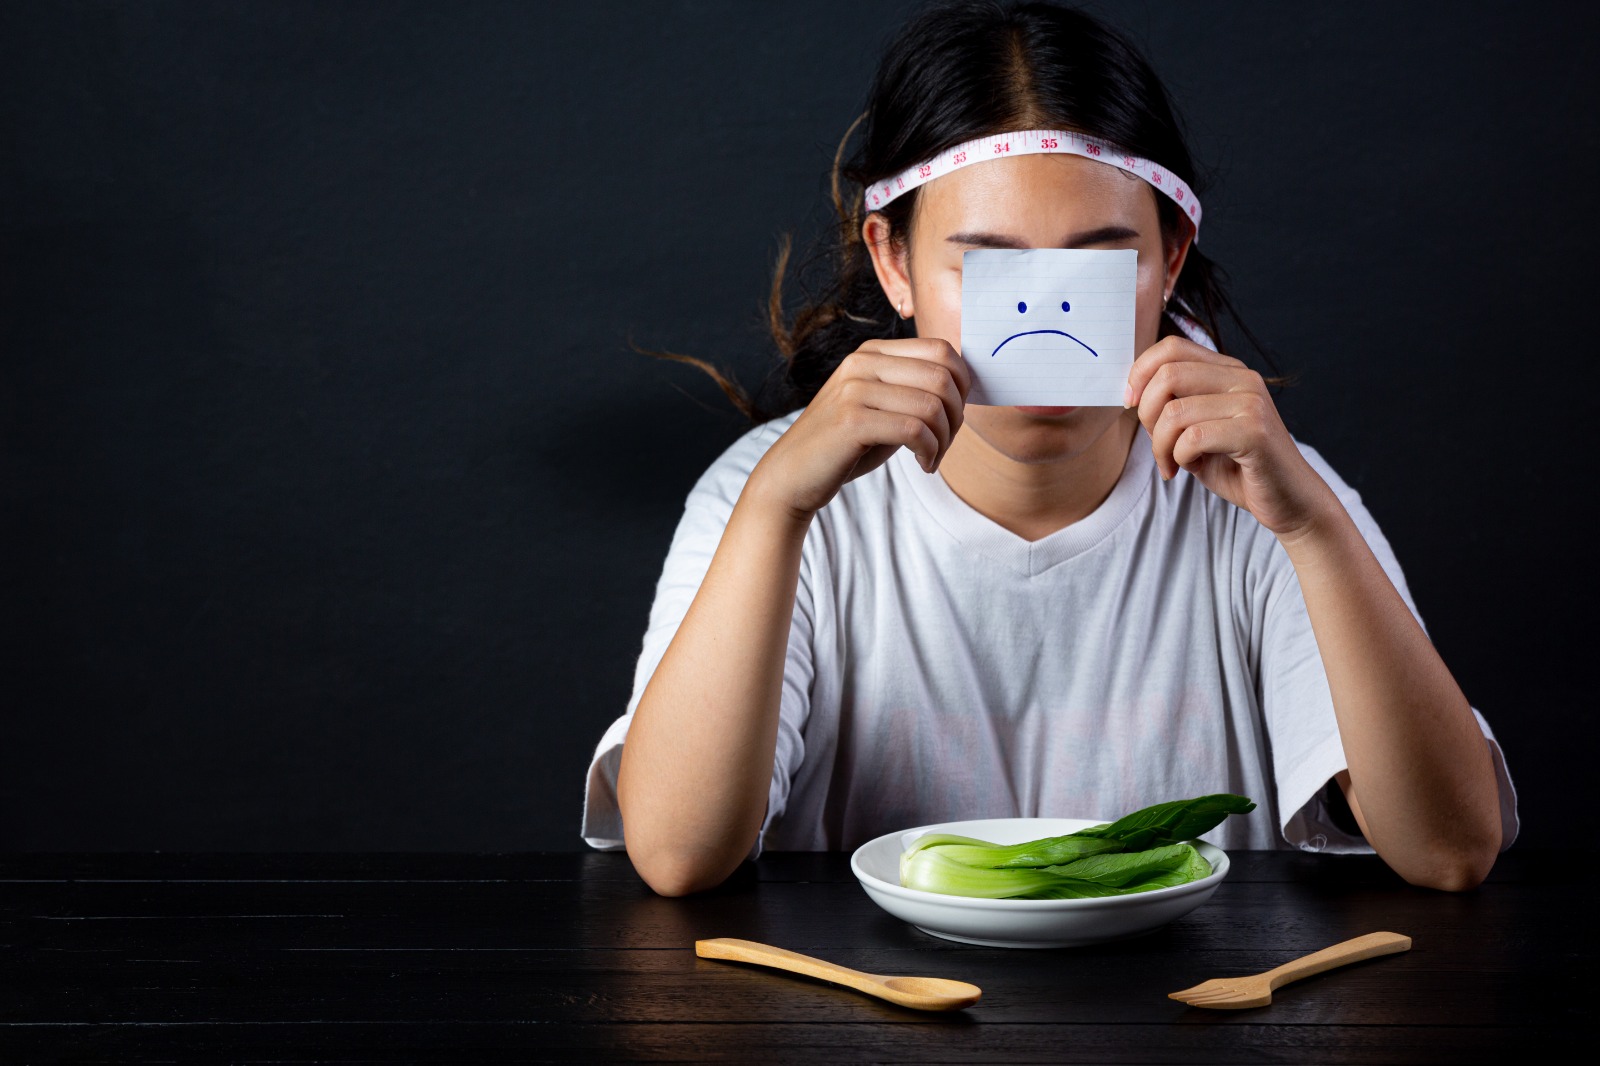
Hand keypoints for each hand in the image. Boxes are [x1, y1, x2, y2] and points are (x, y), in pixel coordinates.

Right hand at [750, 338, 970, 518]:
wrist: (792, 475)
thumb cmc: (845, 445)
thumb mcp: (882, 407)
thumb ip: (914, 390)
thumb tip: (965, 386)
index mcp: (872, 352)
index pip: (942, 350)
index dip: (963, 386)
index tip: (954, 419)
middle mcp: (863, 363)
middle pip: (943, 376)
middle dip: (957, 416)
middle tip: (946, 444)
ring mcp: (854, 389)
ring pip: (932, 404)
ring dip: (944, 439)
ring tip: (932, 457)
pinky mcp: (851, 421)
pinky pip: (914, 429)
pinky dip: (930, 451)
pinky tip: (923, 464)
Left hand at [1125, 336, 1335, 538]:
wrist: (1289, 501)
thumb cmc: (1239, 468)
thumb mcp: (1199, 430)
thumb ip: (1174, 407)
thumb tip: (1132, 392)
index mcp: (1228, 371)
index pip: (1172, 347)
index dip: (1140, 372)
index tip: (1130, 403)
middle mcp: (1242, 379)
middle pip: (1168, 374)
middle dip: (1146, 414)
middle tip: (1155, 444)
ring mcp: (1251, 403)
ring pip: (1174, 412)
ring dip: (1160, 446)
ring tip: (1171, 464)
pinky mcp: (1255, 432)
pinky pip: (1193, 438)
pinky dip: (1180, 458)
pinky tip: (1189, 468)